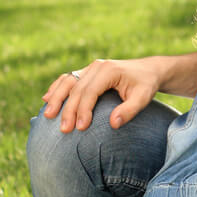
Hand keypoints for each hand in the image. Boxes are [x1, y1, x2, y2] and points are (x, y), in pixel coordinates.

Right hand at [41, 58, 162, 132]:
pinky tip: (46, 99)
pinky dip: (56, 88)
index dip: (83, 110)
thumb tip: (113, 124)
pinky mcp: (87, 71)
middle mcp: (97, 66)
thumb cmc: (146, 85)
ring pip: (67, 81)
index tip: (80, 128)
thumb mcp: (144, 98)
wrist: (149, 70)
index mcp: (108, 70)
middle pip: (76, 88)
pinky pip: (68, 78)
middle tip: (63, 130)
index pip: (90, 92)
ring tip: (48, 115)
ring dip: (56, 98)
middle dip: (68, 109)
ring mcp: (90, 67)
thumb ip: (129, 110)